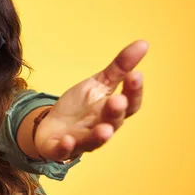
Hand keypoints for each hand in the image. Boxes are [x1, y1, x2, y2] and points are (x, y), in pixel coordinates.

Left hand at [34, 40, 147, 161]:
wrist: (50, 127)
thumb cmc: (80, 107)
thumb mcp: (98, 84)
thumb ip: (119, 68)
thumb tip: (144, 43)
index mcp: (112, 111)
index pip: (130, 104)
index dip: (134, 92)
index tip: (136, 75)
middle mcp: (100, 128)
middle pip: (113, 122)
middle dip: (116, 112)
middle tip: (118, 100)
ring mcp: (81, 141)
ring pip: (93, 141)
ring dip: (99, 136)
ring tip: (104, 130)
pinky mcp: (60, 148)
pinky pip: (64, 151)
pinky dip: (66, 147)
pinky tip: (67, 140)